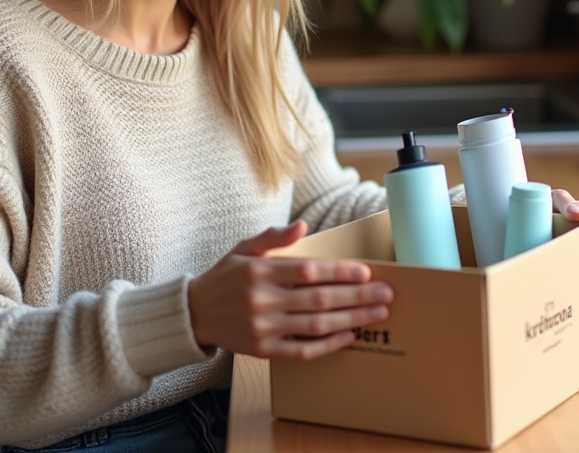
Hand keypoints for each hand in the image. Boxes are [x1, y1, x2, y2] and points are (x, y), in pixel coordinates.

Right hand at [188, 220, 393, 359]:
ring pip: (316, 324)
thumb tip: (303, 225)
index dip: (339, 272)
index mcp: (259, 272)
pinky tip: (349, 336)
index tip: (366, 272)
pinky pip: (301, 350)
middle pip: (319, 299)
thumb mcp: (242, 248)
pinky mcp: (263, 351)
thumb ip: (272, 237)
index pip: (307, 271)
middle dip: (356, 296)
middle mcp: (262, 300)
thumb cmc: (224, 277)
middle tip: (384, 294)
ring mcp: (263, 328)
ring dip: (351, 319)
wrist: (194, 315)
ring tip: (377, 313)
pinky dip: (328, 345)